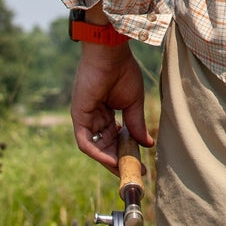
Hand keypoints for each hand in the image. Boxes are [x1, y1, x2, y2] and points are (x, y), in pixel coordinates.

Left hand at [70, 41, 153, 173]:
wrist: (110, 53)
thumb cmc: (123, 71)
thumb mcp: (133, 102)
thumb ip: (136, 124)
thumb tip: (147, 144)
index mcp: (106, 110)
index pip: (114, 137)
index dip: (125, 150)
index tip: (139, 162)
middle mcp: (94, 115)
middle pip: (104, 145)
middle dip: (118, 159)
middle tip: (132, 171)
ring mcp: (85, 117)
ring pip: (96, 147)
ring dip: (109, 160)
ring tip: (124, 169)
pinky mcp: (79, 116)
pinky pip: (86, 142)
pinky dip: (97, 153)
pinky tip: (111, 160)